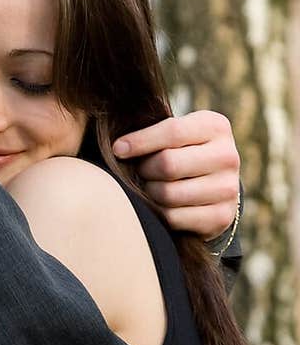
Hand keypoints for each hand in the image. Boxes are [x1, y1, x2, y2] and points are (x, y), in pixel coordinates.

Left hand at [112, 110, 239, 239]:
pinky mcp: (221, 216)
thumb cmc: (183, 152)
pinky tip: (159, 205)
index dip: (139, 141)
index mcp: (215, 126)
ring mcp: (228, 188)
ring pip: (168, 193)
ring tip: (149, 186)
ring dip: (149, 192)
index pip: (172, 131)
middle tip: (140, 171)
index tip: (118, 149)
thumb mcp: (176, 134)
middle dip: (145, 169)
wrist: (214, 186)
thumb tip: (119, 147)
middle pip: (168, 164)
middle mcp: (228, 156)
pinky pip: (174, 217)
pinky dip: (158, 213)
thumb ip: (153, 132)